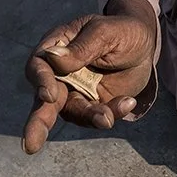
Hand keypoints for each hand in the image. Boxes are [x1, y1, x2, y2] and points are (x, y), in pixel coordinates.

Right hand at [21, 2, 155, 153]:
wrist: (145, 45)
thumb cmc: (122, 31)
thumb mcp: (107, 32)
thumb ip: (82, 47)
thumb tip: (53, 57)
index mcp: (57, 47)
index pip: (38, 65)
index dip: (41, 81)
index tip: (50, 94)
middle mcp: (59, 73)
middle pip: (44, 99)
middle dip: (38, 122)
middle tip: (31, 145)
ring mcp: (74, 92)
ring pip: (72, 112)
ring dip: (89, 117)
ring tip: (108, 118)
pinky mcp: (92, 105)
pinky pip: (95, 116)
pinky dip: (111, 113)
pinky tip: (128, 102)